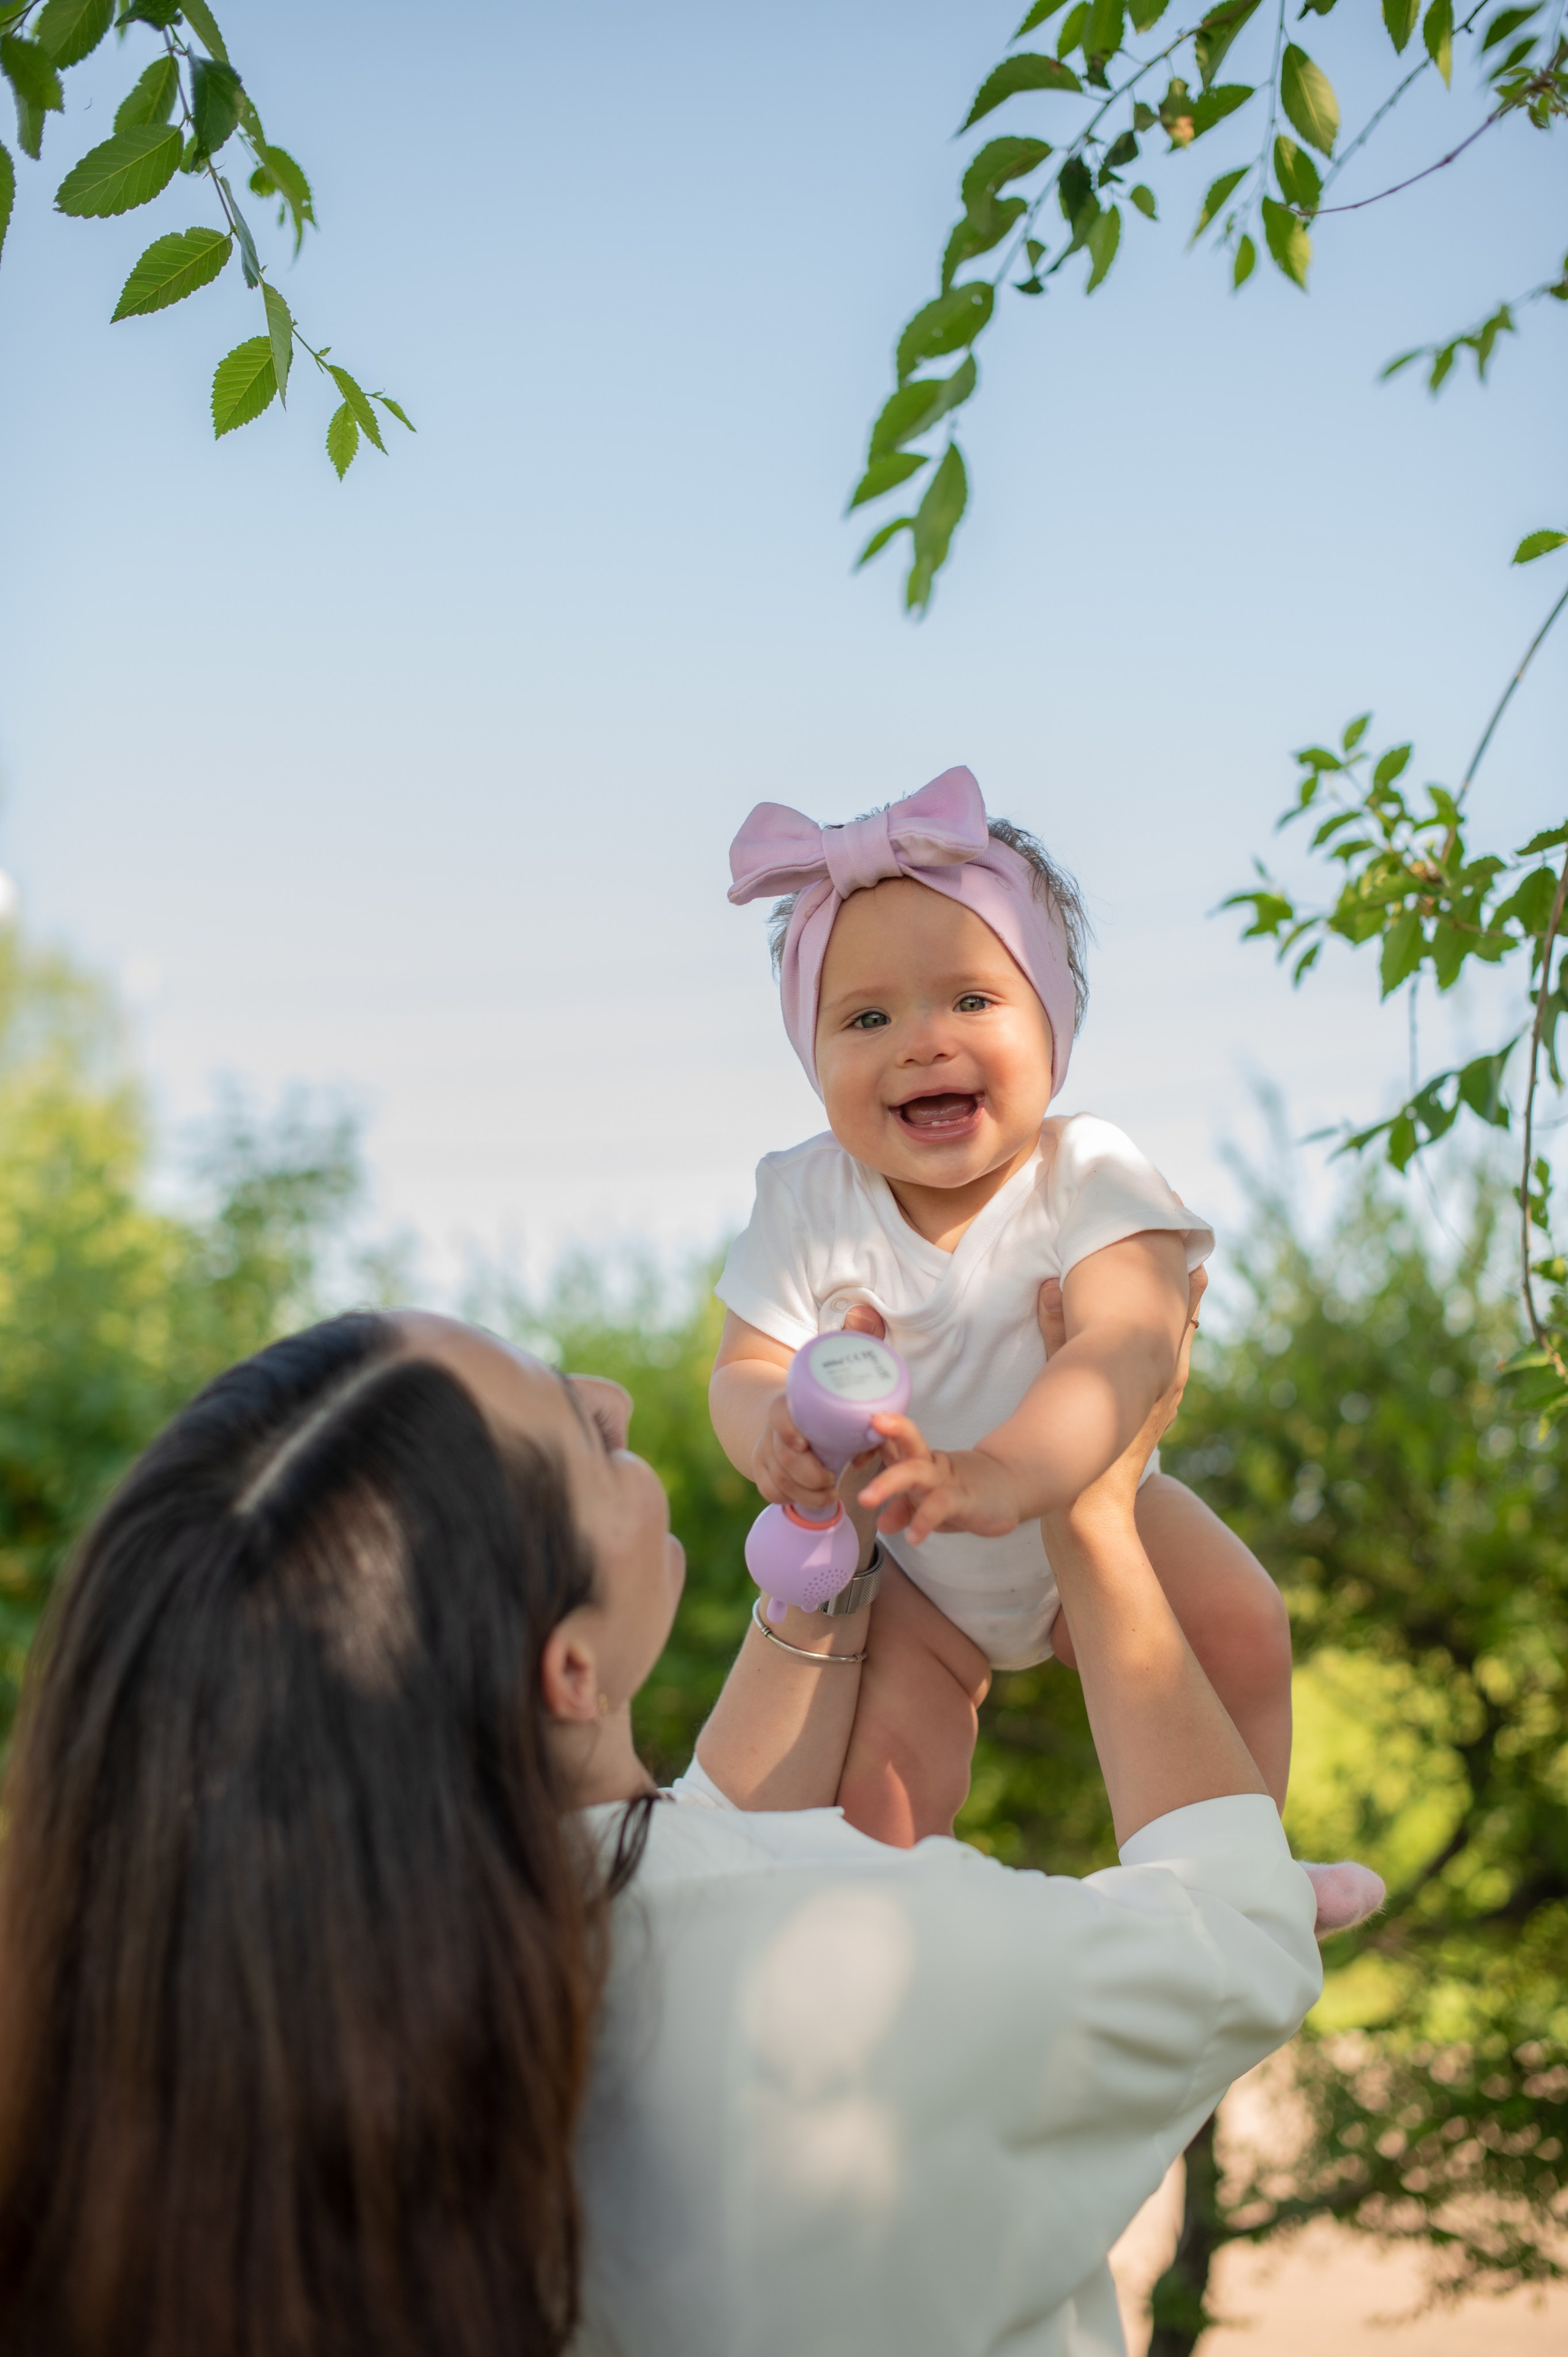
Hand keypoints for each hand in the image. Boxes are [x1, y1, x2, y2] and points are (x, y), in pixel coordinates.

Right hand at [749, 1303, 890, 1513]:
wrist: (780, 1407)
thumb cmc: (820, 1389)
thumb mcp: (832, 1362)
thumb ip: (851, 1339)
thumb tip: (864, 1314)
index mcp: (785, 1403)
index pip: (777, 1416)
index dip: (786, 1430)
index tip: (802, 1442)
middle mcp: (771, 1430)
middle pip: (780, 1457)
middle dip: (806, 1473)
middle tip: (833, 1476)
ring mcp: (766, 1452)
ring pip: (777, 1479)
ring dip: (804, 1490)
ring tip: (830, 1490)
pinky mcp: (765, 1470)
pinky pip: (771, 1492)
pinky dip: (792, 1498)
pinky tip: (814, 1497)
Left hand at [856, 1413, 1023, 1544]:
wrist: (1010, 1489)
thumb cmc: (964, 1492)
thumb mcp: (929, 1501)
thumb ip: (904, 1510)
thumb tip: (882, 1524)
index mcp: (916, 1461)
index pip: (888, 1443)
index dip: (865, 1440)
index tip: (840, 1439)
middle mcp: (928, 1465)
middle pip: (904, 1445)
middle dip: (881, 1440)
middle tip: (855, 1449)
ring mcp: (946, 1480)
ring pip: (916, 1471)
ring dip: (889, 1483)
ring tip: (866, 1499)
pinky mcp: (964, 1499)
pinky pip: (940, 1506)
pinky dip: (924, 1520)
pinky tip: (912, 1537)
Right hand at [1044, 1263, 1206, 1528]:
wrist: (1094, 1506)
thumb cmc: (1078, 1448)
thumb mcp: (1063, 1383)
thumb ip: (1056, 1334)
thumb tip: (1050, 1285)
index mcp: (1158, 1369)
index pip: (1181, 1307)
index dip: (1179, 1270)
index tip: (1174, 1236)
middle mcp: (1171, 1378)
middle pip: (1186, 1316)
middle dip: (1180, 1281)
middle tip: (1176, 1240)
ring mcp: (1167, 1394)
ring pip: (1179, 1338)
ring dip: (1174, 1306)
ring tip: (1173, 1269)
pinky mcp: (1157, 1407)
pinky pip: (1168, 1359)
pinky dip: (1165, 1334)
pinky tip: (1152, 1323)